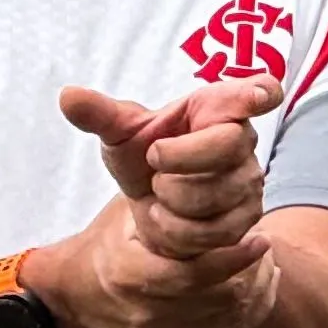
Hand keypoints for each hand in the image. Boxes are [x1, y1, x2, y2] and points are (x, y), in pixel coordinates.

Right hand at [24, 81, 286, 327]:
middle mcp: (140, 311)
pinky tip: (251, 285)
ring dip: (247, 290)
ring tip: (262, 261)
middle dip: (242, 270)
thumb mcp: (110, 175)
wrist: (83, 293)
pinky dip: (238, 312)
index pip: (188, 272)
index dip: (226, 256)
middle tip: (265, 246)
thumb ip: (104, 127)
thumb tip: (72, 91)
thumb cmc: (113, 226)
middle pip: (210, 296)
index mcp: (125, 271)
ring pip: (219, 319)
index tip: (259, 236)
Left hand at [64, 79, 283, 260]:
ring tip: (159, 193)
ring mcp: (249, 182)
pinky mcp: (246, 221)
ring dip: (168, 201)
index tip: (261, 95)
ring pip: (211, 197)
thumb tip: (67, 96)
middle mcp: (243, 141)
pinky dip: (173, 231)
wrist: (154, 204)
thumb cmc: (146, 156)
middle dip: (176, 159)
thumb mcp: (121, 133)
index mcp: (217, 107)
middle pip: (226, 146)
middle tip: (155, 162)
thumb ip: (100, 114)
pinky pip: (210, 233)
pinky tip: (166, 217)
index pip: (253, 93)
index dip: (258, 94)